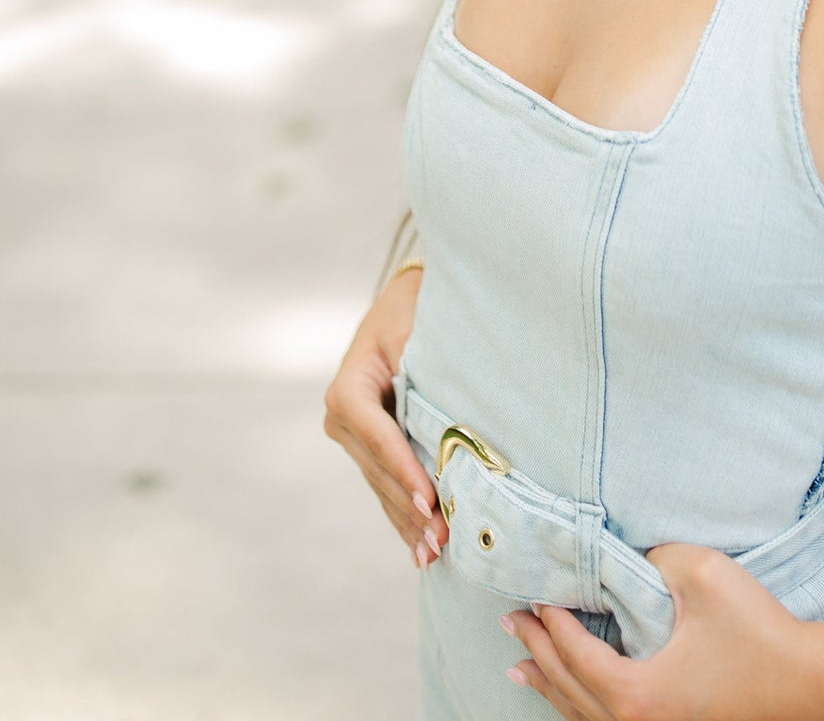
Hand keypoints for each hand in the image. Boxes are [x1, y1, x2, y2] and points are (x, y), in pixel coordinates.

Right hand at [322, 268, 449, 570]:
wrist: (403, 303)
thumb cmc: (414, 310)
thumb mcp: (415, 330)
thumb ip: (423, 368)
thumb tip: (446, 413)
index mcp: (348, 387)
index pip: (377, 435)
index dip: (402, 468)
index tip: (428, 499)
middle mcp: (342, 417)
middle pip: (379, 469)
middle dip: (410, 506)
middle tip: (441, 538)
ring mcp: (351, 437)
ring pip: (382, 486)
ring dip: (408, 521)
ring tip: (435, 553)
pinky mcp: (367, 449)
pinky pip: (386, 486)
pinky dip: (404, 516)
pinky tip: (420, 550)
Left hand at [501, 542, 823, 720]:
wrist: (811, 685)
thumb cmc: (760, 632)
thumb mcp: (701, 575)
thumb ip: (652, 561)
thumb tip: (629, 564)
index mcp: (638, 693)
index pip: (573, 655)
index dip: (548, 624)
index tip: (532, 593)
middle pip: (569, 690)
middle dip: (535, 654)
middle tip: (510, 623)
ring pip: (583, 717)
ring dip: (550, 686)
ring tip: (520, 668)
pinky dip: (579, 707)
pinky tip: (573, 698)